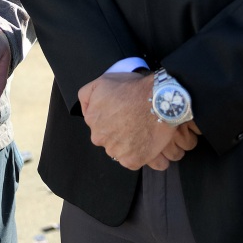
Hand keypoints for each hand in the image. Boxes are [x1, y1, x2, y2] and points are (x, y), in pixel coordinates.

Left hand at [78, 74, 198, 170]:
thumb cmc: (132, 89)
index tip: (123, 112)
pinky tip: (146, 140)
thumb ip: (87, 95)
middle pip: (108, 137)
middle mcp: (99, 138)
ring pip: (119, 149)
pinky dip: (139, 153)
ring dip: (128, 143)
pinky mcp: (131, 161)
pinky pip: (133, 160)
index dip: (111, 116)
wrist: (157, 101)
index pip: (98, 122)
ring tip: (142, 130)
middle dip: (118, 131)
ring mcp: (115, 151)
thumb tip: (85, 110)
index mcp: (92, 119)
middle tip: (133, 120)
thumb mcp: (103, 81)